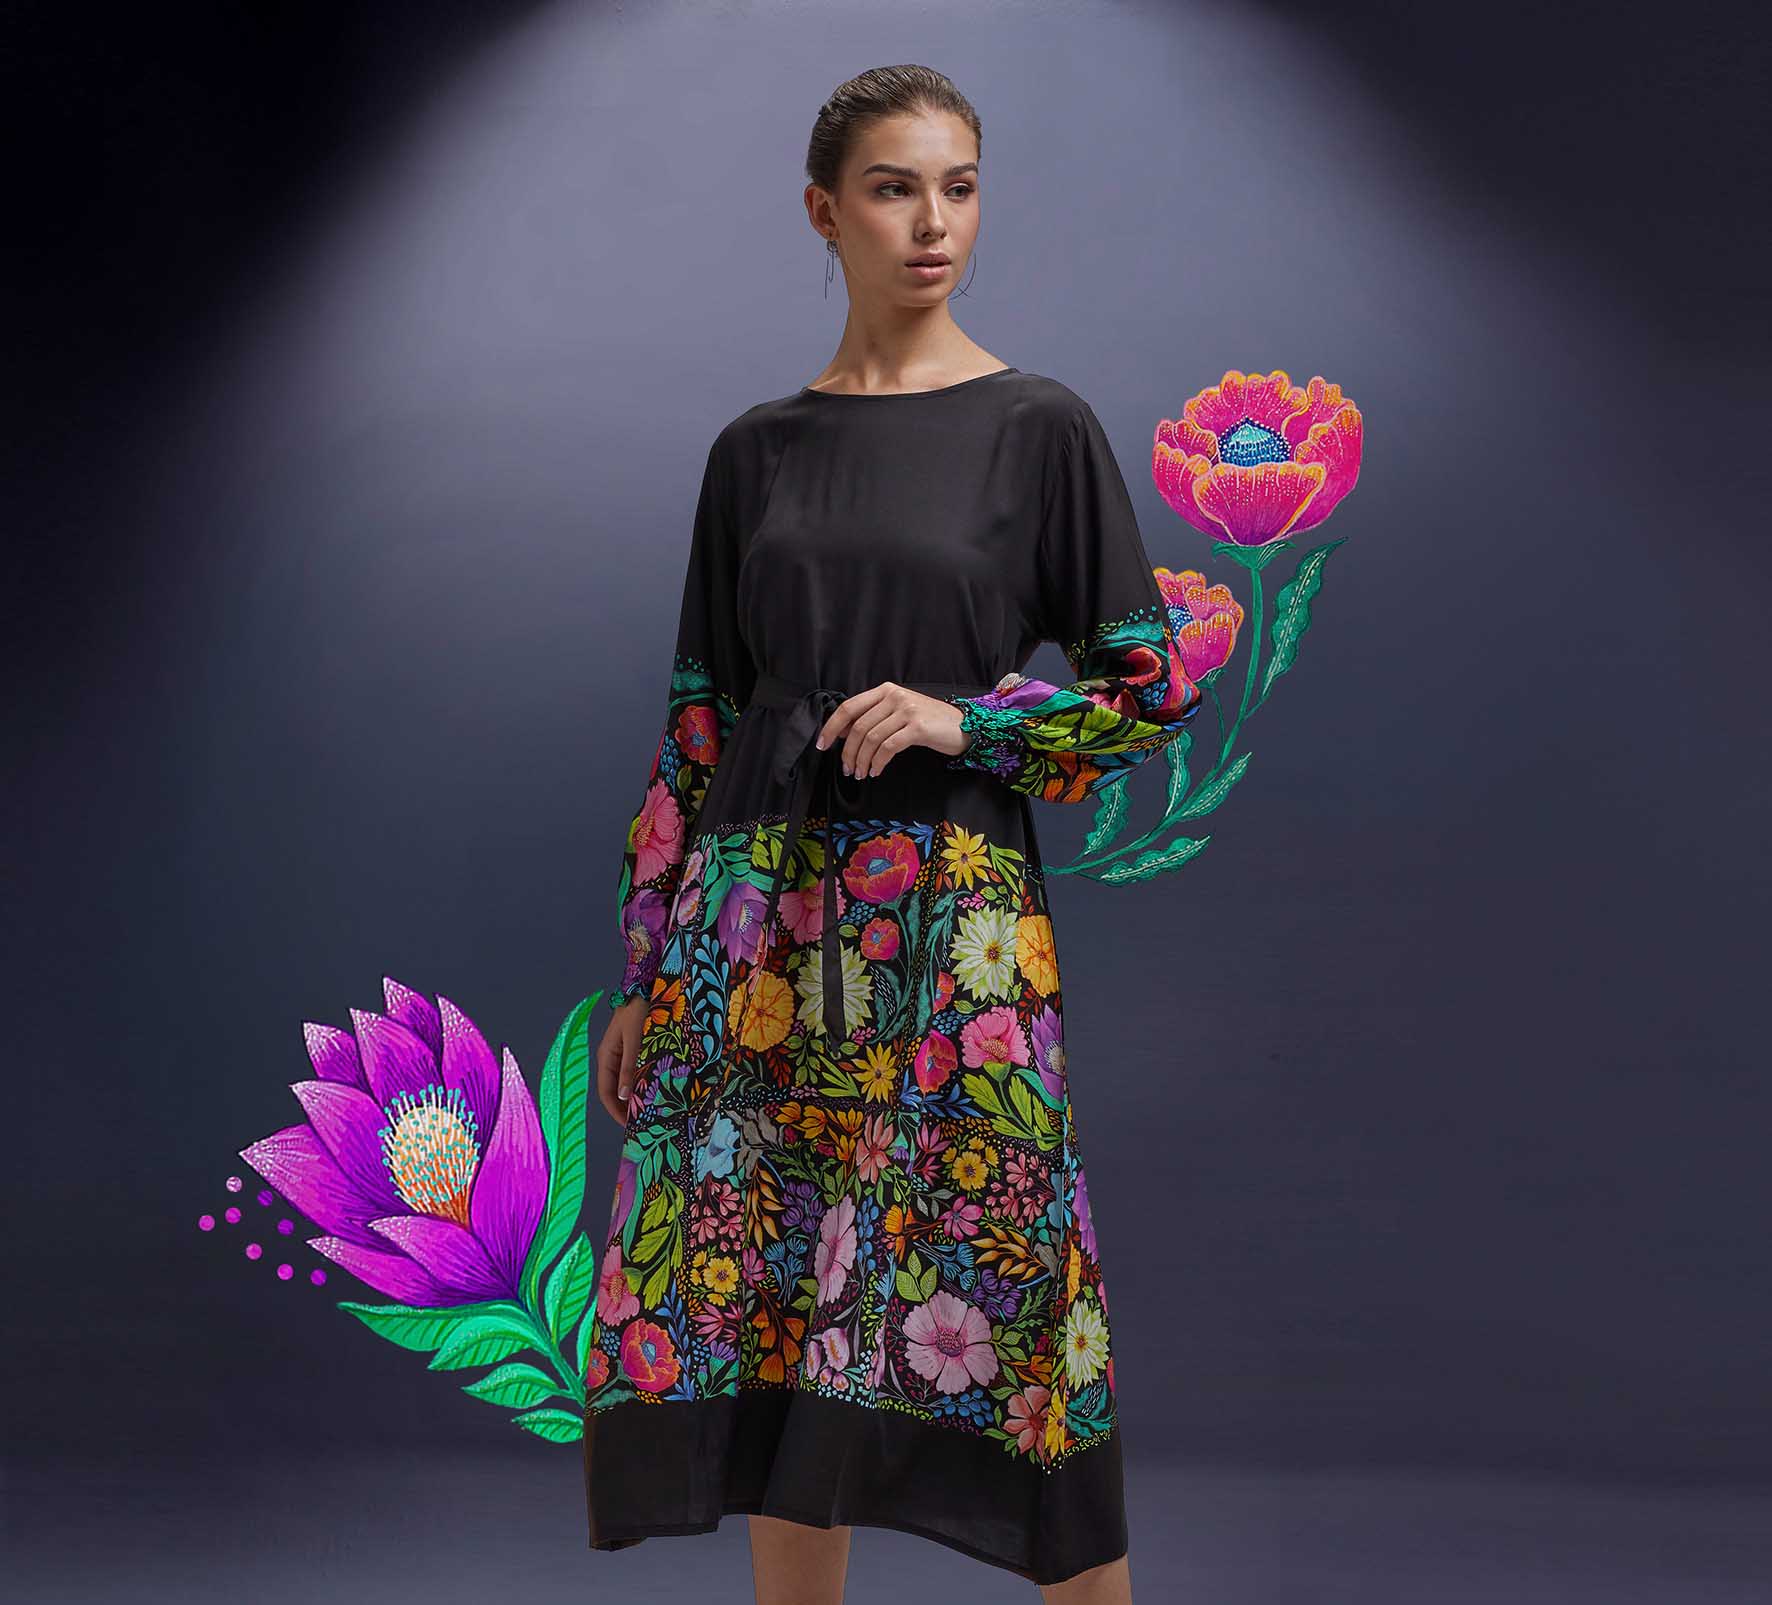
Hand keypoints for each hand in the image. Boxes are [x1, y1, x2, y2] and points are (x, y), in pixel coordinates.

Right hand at [596, 995, 648, 1125]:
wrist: (644, 988)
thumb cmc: (638, 1012)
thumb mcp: (635, 1042)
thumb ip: (629, 1068)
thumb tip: (623, 1096)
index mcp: (606, 1058)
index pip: (606, 1093)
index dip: (616, 1111)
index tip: (629, 1127)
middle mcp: (612, 1058)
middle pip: (615, 1090)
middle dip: (626, 1108)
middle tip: (642, 1124)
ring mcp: (622, 1054)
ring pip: (625, 1082)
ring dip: (634, 1097)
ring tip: (649, 1112)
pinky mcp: (634, 1049)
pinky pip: (634, 1072)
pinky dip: (641, 1084)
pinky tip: (653, 1090)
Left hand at [814, 681, 971, 778]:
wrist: (964, 726)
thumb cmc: (930, 722)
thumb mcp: (899, 713)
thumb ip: (874, 717)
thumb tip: (843, 732)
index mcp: (886, 691)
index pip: (849, 707)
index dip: (832, 727)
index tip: (822, 744)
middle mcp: (894, 696)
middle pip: (858, 726)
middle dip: (848, 752)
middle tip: (846, 769)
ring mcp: (907, 710)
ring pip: (871, 739)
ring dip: (861, 760)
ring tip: (860, 773)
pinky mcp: (917, 727)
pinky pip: (888, 748)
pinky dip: (877, 762)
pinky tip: (876, 770)